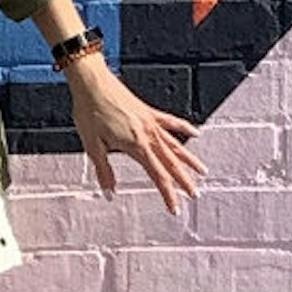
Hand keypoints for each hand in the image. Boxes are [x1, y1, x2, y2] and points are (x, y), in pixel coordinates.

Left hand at [61, 54, 201, 218]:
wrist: (92, 82)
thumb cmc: (89, 111)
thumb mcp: (92, 145)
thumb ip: (104, 171)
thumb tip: (109, 193)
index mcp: (135, 146)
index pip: (157, 175)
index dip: (168, 194)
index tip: (175, 208)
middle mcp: (148, 135)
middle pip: (171, 163)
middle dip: (184, 181)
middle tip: (195, 195)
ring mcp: (151, 122)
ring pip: (176, 145)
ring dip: (189, 160)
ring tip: (203, 172)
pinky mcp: (149, 112)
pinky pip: (172, 122)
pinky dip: (185, 128)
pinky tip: (196, 133)